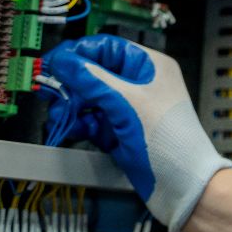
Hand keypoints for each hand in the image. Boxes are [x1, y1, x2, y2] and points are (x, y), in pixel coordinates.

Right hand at [43, 35, 231, 231]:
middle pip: (95, 73)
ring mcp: (131, 108)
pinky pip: (94, 120)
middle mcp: (141, 84)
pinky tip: (75, 129)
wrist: (180, 184)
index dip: (78, 53)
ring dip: (73, 107)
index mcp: (150, 66)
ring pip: (91, 99)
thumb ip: (91, 79)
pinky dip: (82, 124)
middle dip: (72, 85)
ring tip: (62, 115)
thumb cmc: (169, 140)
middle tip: (51, 93)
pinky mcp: (122, 131)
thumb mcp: (125, 102)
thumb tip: (64, 60)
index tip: (53, 62)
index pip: (107, 48)